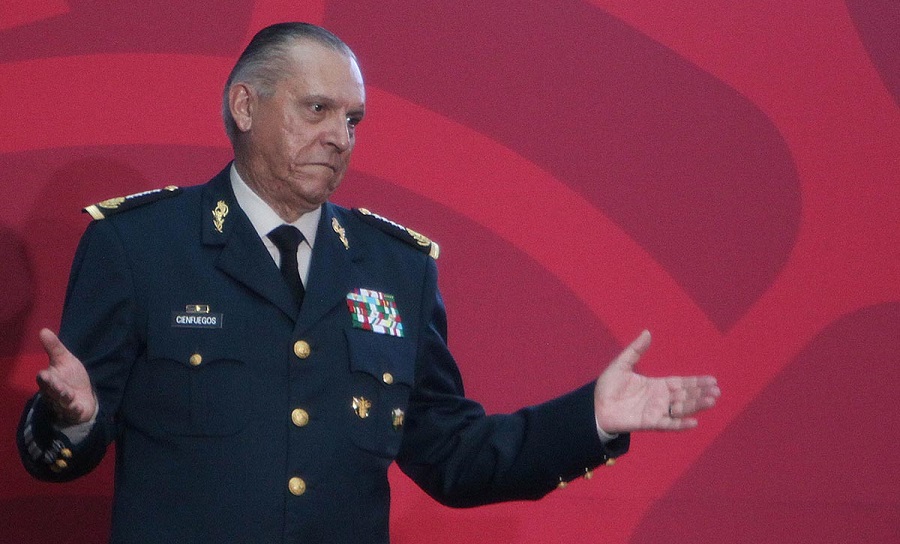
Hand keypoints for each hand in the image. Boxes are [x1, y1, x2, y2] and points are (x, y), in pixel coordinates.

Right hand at [35, 328, 95, 424]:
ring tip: (68, 394)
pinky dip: (75, 411)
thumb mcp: (65, 360)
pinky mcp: (75, 413)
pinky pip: (74, 413)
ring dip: (64, 398)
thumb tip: (43, 330)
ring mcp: (64, 404)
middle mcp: (54, 394)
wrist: (84, 396)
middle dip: (54, 388)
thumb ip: (54, 347)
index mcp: (50, 381)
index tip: (45, 374)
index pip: (45, 380)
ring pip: (62, 402)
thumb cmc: (71, 377)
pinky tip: (77, 408)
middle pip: (53, 391)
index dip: (46, 378)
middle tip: (55, 384)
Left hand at [594, 330, 719, 433]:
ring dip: (696, 406)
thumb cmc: (608, 386)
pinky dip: (680, 424)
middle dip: (701, 393)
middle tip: (717, 390)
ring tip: (711, 400)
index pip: (680, 383)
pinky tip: (694, 422)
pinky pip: (668, 424)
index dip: (696, 382)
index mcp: (656, 385)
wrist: (595, 406)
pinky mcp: (649, 423)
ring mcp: (656, 411)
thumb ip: (636, 350)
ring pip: (681, 409)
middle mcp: (659, 399)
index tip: (712, 380)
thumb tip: (647, 332)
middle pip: (685, 396)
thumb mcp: (622, 364)